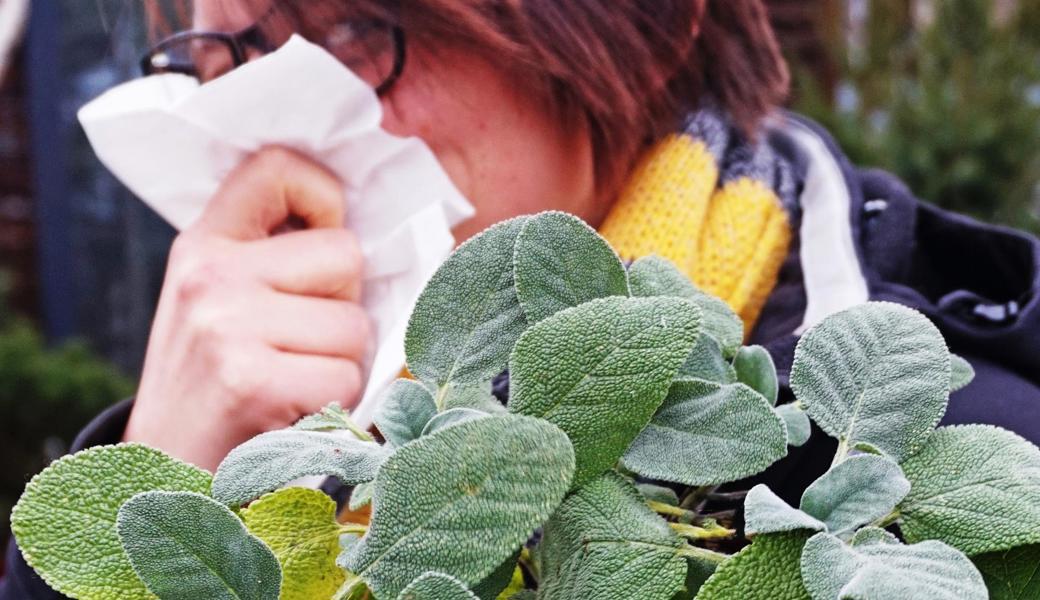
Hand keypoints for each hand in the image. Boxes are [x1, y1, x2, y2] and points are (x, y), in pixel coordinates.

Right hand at [125, 148, 368, 470]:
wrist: (165, 470)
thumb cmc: (215, 381)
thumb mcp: (221, 300)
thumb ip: (276, 257)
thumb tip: (364, 229)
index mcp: (205, 243)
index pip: (278, 167)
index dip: (323, 196)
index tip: (320, 237)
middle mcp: (210, 273)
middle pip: (346, 255)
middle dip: (341, 306)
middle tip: (296, 343)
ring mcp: (227, 325)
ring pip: (356, 325)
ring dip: (340, 362)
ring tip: (289, 380)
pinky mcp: (250, 381)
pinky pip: (346, 377)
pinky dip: (334, 404)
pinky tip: (288, 412)